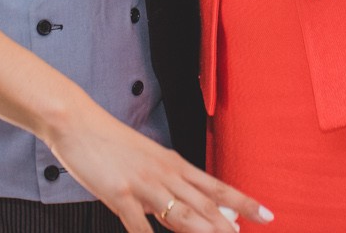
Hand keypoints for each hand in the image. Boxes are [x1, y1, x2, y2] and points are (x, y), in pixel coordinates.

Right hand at [47, 101, 270, 232]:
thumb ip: (169, 189)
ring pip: (181, 214)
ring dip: (202, 232)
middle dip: (228, 226)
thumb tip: (188, 215)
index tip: (268, 215)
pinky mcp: (119, 193)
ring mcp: (143, 184)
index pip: (218, 188)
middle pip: (206, 205)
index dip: (244, 203)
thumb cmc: (112, 145)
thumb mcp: (148, 163)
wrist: (77, 123)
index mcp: (175, 165)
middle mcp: (165, 174)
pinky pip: (138, 225)